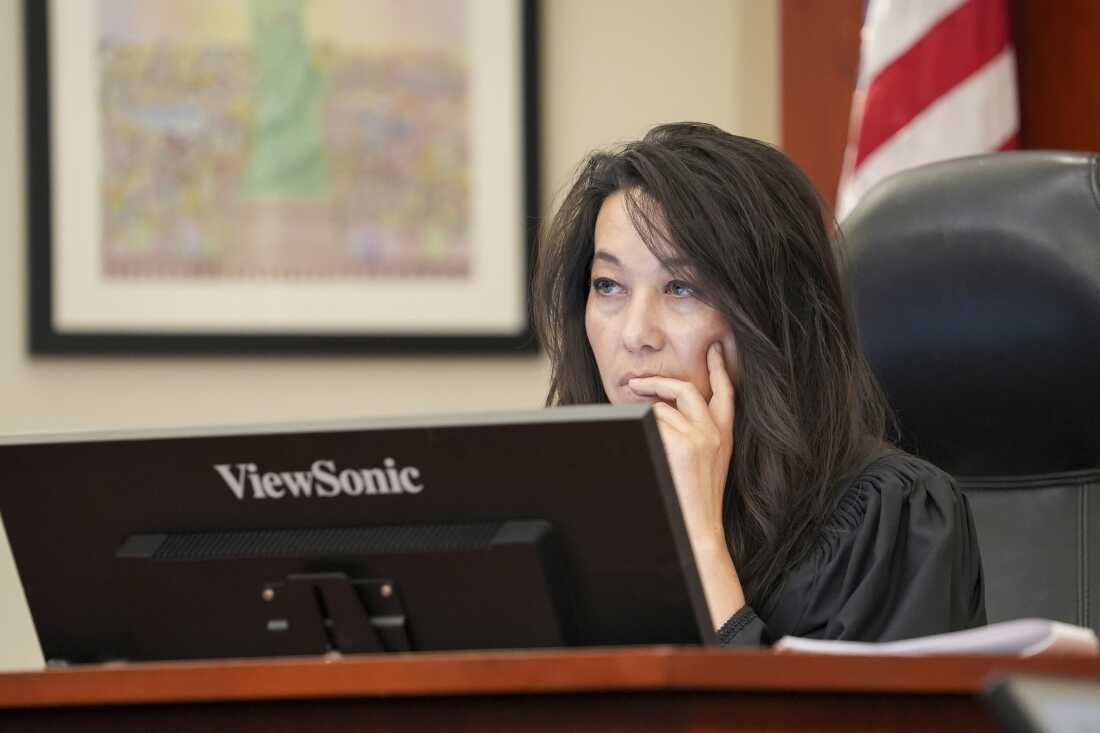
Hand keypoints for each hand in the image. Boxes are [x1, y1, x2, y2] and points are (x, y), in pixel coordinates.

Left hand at [628, 342, 744, 625]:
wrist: (700, 529)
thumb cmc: (696, 500)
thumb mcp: (708, 463)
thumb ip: (696, 436)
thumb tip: (663, 411)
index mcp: (724, 435)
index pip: (726, 392)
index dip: (721, 368)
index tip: (717, 348)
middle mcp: (715, 432)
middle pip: (687, 389)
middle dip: (659, 381)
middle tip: (637, 380)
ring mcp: (699, 437)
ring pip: (662, 407)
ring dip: (642, 409)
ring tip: (627, 415)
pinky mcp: (682, 444)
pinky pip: (653, 421)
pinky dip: (640, 425)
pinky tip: (632, 433)